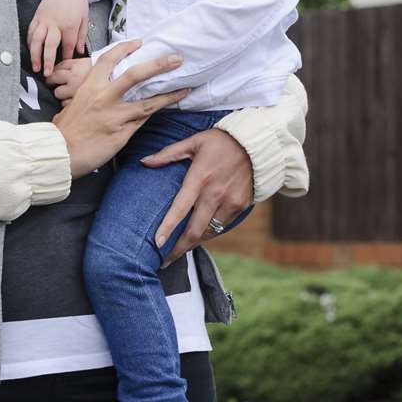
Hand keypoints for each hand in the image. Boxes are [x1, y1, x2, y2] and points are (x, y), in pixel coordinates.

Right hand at [27, 0, 93, 73]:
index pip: (67, 45)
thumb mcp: (85, 19)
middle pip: (49, 45)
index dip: (66, 57)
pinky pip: (30, 31)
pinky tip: (30, 51)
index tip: (65, 66)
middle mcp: (55, 23)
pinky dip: (29, 42)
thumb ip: (81, 36)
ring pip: (36, 39)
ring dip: (34, 54)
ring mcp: (44, 20)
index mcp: (69, 24)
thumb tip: (79, 53)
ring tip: (35, 67)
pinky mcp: (37, 16)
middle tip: (46, 74)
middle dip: (47, 61)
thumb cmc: (77, 2)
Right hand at [52, 41, 189, 177]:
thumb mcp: (74, 105)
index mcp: (89, 87)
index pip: (108, 60)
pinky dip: (155, 114)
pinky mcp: (122, 132)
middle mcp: (104, 97)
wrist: (59, 152)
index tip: (138, 42)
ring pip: (148, 102)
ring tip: (185, 88)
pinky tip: (166, 109)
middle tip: (176, 58)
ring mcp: (115, 115)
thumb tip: (101, 94)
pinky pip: (142, 121)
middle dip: (158, 65)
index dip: (124, 48)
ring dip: (169, 95)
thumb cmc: (64, 130)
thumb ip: (90, 97)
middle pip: (135, 75)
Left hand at [145, 129, 254, 264]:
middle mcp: (215, 194)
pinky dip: (209, 232)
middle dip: (179, 249)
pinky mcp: (241, 206)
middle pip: (195, 230)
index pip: (180, 208)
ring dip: (194, 242)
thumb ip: (168, 154)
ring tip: (179, 249)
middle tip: (165, 260)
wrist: (257, 144)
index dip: (168, 227)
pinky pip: (222, 225)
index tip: (157, 244)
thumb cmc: (221, 141)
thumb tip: (144, 162)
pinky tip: (199, 234)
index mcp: (199, 178)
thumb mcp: (193, 142)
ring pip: (209, 232)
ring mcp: (230, 202)